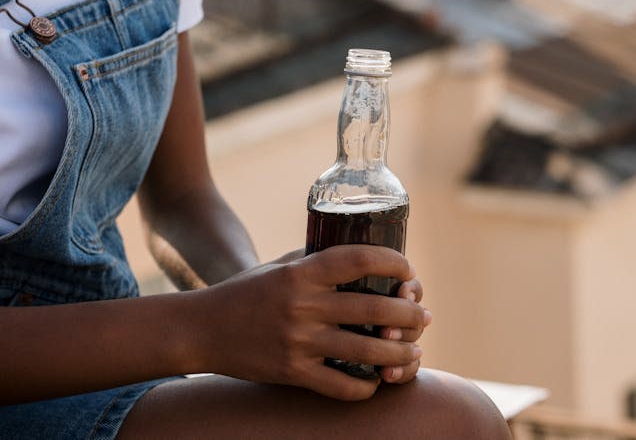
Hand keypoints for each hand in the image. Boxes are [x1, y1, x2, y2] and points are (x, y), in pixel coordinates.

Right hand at [191, 245, 426, 400]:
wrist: (201, 328)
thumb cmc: (246, 292)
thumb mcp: (279, 266)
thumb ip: (316, 261)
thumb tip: (362, 260)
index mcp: (301, 273)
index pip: (358, 259)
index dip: (392, 262)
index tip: (408, 270)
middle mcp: (302, 305)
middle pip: (372, 308)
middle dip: (409, 313)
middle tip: (424, 316)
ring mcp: (297, 342)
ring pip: (365, 351)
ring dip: (399, 352)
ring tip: (415, 351)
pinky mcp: (291, 373)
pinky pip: (341, 386)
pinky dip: (366, 387)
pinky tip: (377, 381)